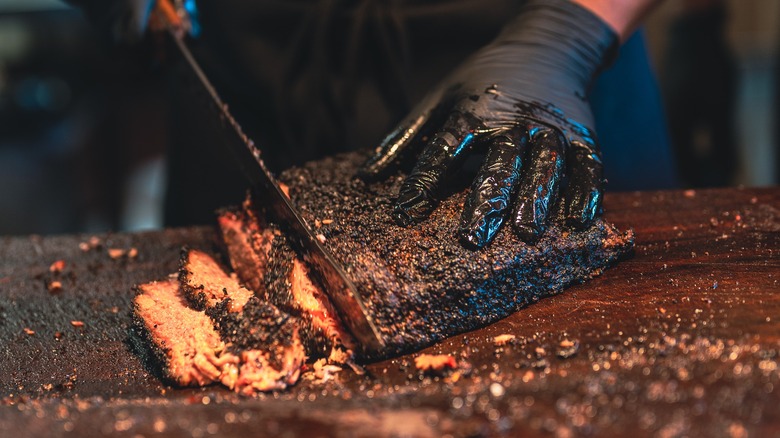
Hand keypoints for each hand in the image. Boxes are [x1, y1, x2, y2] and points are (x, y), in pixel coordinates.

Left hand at [358, 0, 617, 248]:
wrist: (549, 47)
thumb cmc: (484, 81)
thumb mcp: (441, 98)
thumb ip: (407, 137)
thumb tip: (367, 176)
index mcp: (474, 111)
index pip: (444, 149)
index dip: (423, 180)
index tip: (404, 213)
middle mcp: (514, 121)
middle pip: (498, 164)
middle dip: (484, 202)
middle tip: (470, 239)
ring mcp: (552, 129)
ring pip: (544, 167)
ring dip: (535, 200)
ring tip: (526, 234)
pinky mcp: (585, 136)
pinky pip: (589, 166)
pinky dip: (585, 192)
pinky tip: (577, 221)